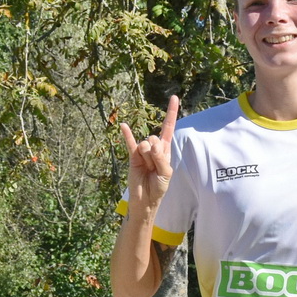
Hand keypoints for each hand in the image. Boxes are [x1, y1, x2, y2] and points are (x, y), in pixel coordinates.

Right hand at [120, 94, 179, 215]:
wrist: (145, 199)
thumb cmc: (159, 187)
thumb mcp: (166, 174)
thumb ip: (161, 158)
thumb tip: (151, 144)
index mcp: (165, 150)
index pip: (168, 128)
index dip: (171, 113)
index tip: (174, 97)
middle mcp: (154, 147)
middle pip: (155, 139)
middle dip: (155, 154)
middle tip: (154, 168)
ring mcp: (142, 151)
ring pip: (145, 145)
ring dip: (147, 159)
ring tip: (147, 170)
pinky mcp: (132, 156)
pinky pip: (129, 142)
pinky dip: (126, 134)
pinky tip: (123, 125)